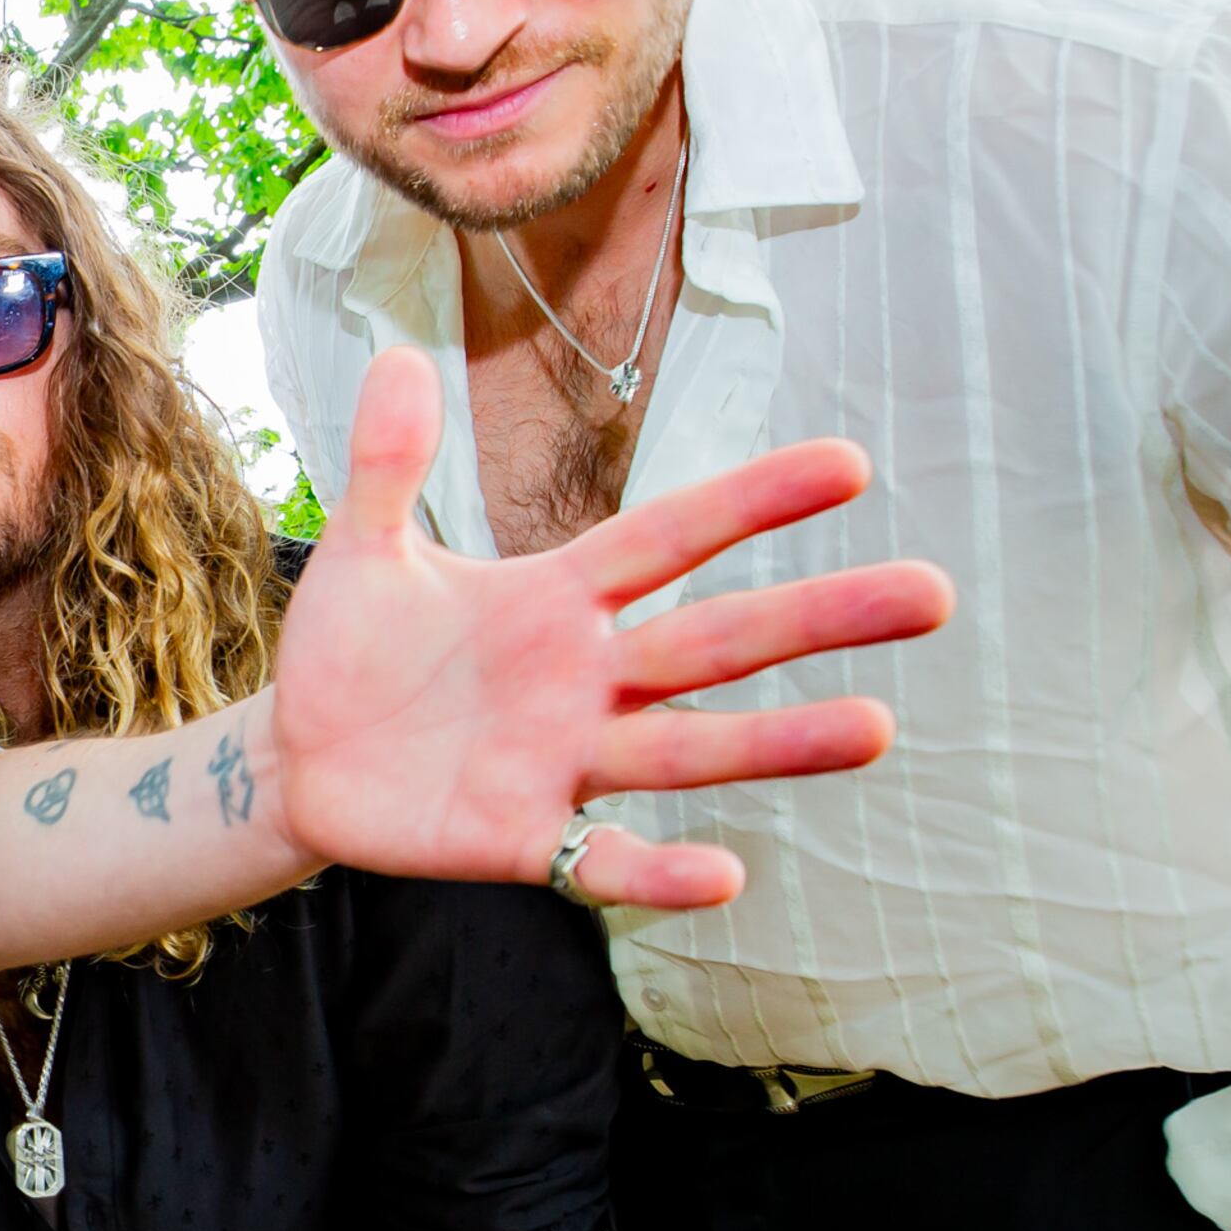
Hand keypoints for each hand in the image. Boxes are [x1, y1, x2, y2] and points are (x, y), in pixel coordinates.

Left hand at [267, 348, 953, 909]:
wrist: (298, 760)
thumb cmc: (349, 650)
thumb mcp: (361, 551)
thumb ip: (387, 464)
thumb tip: (396, 357)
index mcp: (558, 598)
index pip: (672, 538)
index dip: (752, 503)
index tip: (852, 463)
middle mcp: (586, 678)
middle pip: (718, 640)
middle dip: (819, 617)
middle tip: (932, 593)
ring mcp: (564, 762)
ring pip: (688, 748)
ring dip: (779, 743)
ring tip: (876, 730)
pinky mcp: (523, 839)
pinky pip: (603, 860)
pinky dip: (657, 869)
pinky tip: (725, 873)